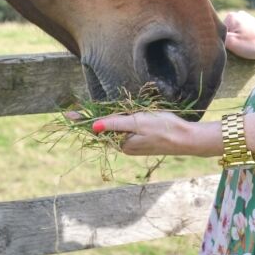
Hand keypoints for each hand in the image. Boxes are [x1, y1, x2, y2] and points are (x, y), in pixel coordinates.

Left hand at [91, 111, 211, 157]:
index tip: (68, 114)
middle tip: (86, 108)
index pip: (98, 130)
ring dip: (113, 119)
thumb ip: (116, 123)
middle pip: (107, 129)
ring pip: (118, 129)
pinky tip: (128, 116)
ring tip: (110, 112)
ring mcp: (134, 145)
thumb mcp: (138, 122)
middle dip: (98, 118)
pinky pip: (127, 131)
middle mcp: (126, 146)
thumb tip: (93, 126)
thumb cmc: (163, 128)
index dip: (83, 120)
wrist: (187, 138)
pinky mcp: (143, 141)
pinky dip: (123, 122)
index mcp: (122, 143)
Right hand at [223, 10, 254, 59]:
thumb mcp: (232, 43)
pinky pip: (243, 32)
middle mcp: (237, 14)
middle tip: (239, 49)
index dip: (223, 43)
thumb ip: (218, 39)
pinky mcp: (253, 23)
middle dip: (231, 41)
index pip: (218, 32)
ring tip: (246, 47)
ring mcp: (246, 18)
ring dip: (238, 41)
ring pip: (235, 33)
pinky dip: (245, 39)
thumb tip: (208, 39)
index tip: (231, 49)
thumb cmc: (254, 43)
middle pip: (227, 32)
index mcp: (230, 16)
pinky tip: (250, 44)